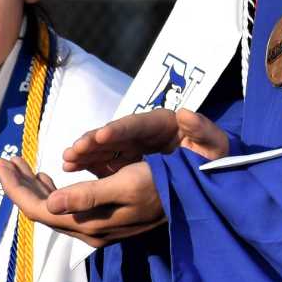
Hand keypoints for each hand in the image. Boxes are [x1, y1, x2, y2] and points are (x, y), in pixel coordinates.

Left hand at [0, 156, 164, 248]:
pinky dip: (53, 190)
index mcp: (89, 222)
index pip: (39, 209)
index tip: (1, 163)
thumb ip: (87, 196)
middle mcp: (88, 229)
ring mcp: (96, 226)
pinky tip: (51, 177)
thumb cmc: (162, 184)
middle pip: (40, 210)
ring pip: (52, 208)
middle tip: (6, 159)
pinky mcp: (104, 219)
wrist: (193, 197)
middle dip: (20, 185)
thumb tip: (48, 204)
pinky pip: (67, 206)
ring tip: (21, 165)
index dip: (16, 188)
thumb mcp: (127, 184)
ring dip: (34, 187)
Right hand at [62, 108, 228, 176]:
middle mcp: (144, 132)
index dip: (120, 129)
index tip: (102, 134)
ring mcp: (132, 146)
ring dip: (85, 152)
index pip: (138, 124)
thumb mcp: (215, 143)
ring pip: (104, 147)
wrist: (209, 166)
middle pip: (115, 135)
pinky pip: (103, 160)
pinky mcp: (125, 160)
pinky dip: (87, 163)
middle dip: (94, 141)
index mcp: (163, 123)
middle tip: (75, 149)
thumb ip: (203, 129)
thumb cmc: (214, 153)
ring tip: (67, 160)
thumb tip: (186, 113)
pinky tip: (71, 168)